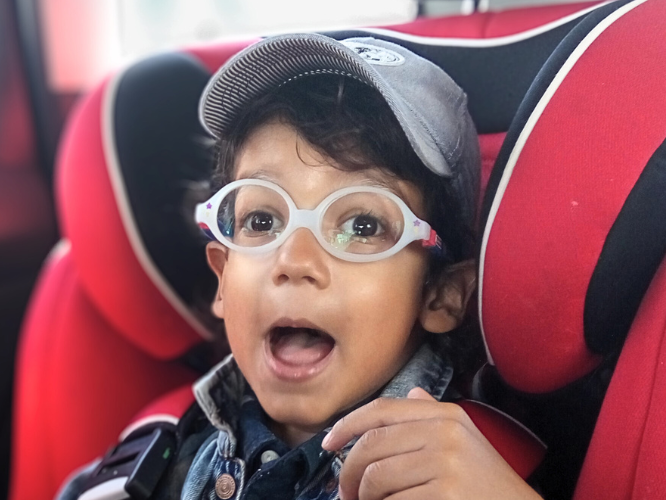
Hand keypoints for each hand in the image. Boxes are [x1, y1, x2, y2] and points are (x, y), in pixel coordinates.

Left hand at [321, 388, 541, 499]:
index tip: (328, 442)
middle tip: (345, 492)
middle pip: (371, 444)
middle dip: (349, 471)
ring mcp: (447, 464)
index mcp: (445, 415)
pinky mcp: (446, 494)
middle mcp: (445, 432)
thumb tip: (411, 391)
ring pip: (376, 476)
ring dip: (363, 496)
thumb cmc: (488, 483)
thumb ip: (434, 414)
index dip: (347, 424)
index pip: (382, 410)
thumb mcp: (466, 439)